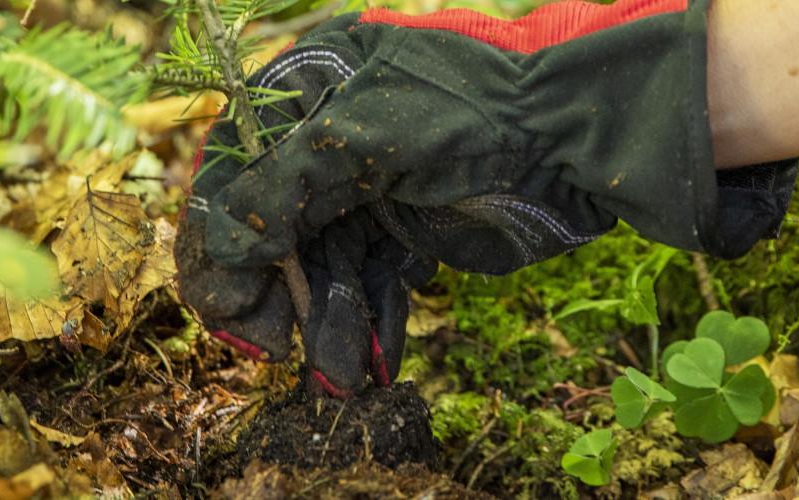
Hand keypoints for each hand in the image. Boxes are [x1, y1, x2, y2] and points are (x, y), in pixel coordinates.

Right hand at [180, 0, 796, 396]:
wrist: (583, 134)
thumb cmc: (468, 111)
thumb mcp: (356, 140)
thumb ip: (276, 194)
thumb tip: (215, 254)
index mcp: (309, 83)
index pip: (236, 169)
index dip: (222, 241)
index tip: (226, 306)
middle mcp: (334, 133)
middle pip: (276, 226)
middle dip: (277, 295)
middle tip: (273, 351)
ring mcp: (376, 183)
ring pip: (326, 264)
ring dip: (327, 323)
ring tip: (338, 374)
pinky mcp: (415, 227)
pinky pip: (375, 281)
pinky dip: (370, 323)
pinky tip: (370, 365)